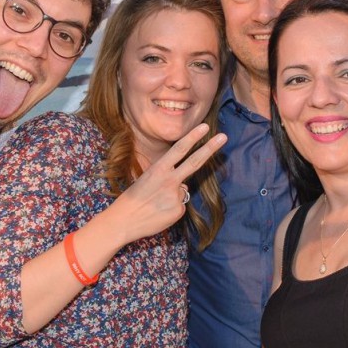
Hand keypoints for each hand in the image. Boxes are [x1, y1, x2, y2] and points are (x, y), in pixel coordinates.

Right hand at [110, 124, 225, 244]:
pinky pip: (180, 206)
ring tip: (156, 203)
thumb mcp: (148, 180)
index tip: (205, 127)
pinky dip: (172, 209)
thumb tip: (184, 185)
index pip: (179, 149)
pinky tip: (160, 212)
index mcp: (158, 169)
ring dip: (173, 196)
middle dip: (210, 148)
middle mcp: (169, 180)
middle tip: (224, 136)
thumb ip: (168, 178)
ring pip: (183, 191)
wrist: (124, 220)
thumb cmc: (134, 198)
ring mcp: (176, 196)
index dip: (193, 137)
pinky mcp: (179, 210)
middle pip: (195, 162)